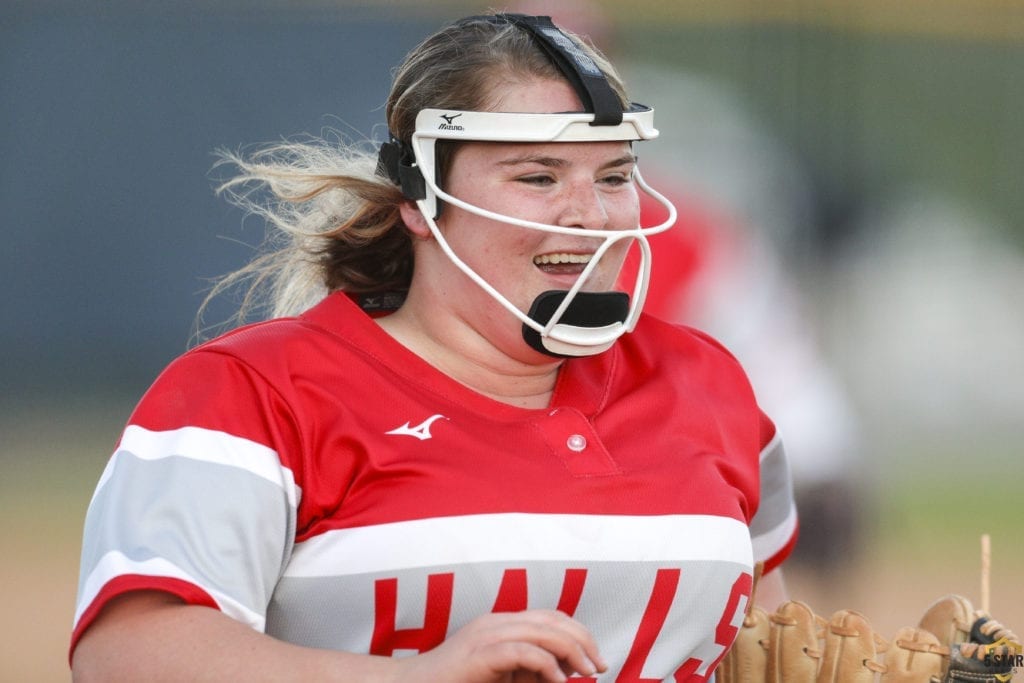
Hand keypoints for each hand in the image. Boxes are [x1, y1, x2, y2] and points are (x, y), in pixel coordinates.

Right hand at [390, 609, 606, 682]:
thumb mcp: (500, 677)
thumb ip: (528, 672)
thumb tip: (565, 674)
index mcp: (501, 624)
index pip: (550, 617)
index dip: (579, 633)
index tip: (596, 660)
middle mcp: (496, 622)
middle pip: (552, 620)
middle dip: (583, 641)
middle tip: (600, 667)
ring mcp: (486, 635)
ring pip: (542, 632)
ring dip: (572, 652)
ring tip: (587, 674)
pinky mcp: (479, 655)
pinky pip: (522, 652)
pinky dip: (547, 667)